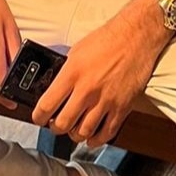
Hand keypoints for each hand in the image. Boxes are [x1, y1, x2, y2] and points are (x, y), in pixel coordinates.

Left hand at [32, 0, 171, 148]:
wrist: (137, 36)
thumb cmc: (108, 39)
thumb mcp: (77, 51)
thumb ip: (66, 72)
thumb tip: (55, 87)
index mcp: (73, 73)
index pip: (47, 105)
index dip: (38, 116)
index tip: (39, 118)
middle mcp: (87, 89)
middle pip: (63, 124)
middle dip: (55, 128)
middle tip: (55, 125)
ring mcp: (106, 100)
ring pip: (84, 132)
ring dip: (75, 135)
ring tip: (73, 130)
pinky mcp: (122, 107)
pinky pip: (107, 133)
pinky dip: (97, 140)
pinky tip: (92, 137)